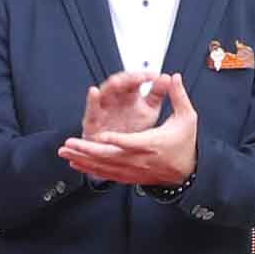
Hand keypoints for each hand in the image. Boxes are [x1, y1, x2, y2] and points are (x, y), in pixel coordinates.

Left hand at [64, 75, 198, 186]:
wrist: (187, 171)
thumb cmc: (185, 143)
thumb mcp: (187, 118)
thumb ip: (178, 96)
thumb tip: (172, 77)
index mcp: (153, 143)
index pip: (131, 142)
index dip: (116, 140)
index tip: (102, 135)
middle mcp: (140, 159)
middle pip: (111, 156)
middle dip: (88, 151)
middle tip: (70, 144)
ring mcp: (134, 170)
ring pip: (105, 166)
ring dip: (84, 160)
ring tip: (67, 154)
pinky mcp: (131, 176)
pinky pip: (107, 174)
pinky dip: (91, 169)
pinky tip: (77, 164)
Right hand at [79, 70, 169, 138]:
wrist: (118, 152)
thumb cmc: (132, 129)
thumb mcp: (149, 111)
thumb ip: (157, 94)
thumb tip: (167, 77)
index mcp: (130, 95)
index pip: (136, 80)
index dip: (145, 76)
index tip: (156, 77)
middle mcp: (116, 98)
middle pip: (120, 82)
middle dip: (129, 78)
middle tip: (140, 77)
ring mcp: (103, 107)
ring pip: (105, 92)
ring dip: (111, 85)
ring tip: (119, 81)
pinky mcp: (92, 120)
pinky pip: (91, 109)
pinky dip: (92, 100)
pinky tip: (94, 91)